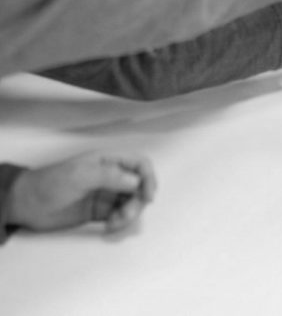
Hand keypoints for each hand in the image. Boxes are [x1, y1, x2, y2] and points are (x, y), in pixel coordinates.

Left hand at [6, 151, 155, 234]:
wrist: (27, 204)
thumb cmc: (53, 183)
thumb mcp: (82, 175)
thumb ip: (111, 176)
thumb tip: (137, 182)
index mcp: (108, 160)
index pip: (139, 164)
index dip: (148, 178)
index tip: (148, 197)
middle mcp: (110, 176)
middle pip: (138, 186)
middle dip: (137, 202)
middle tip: (125, 216)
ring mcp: (104, 194)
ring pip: (130, 203)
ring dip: (128, 214)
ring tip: (113, 224)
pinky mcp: (98, 212)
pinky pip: (118, 216)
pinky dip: (118, 223)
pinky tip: (108, 228)